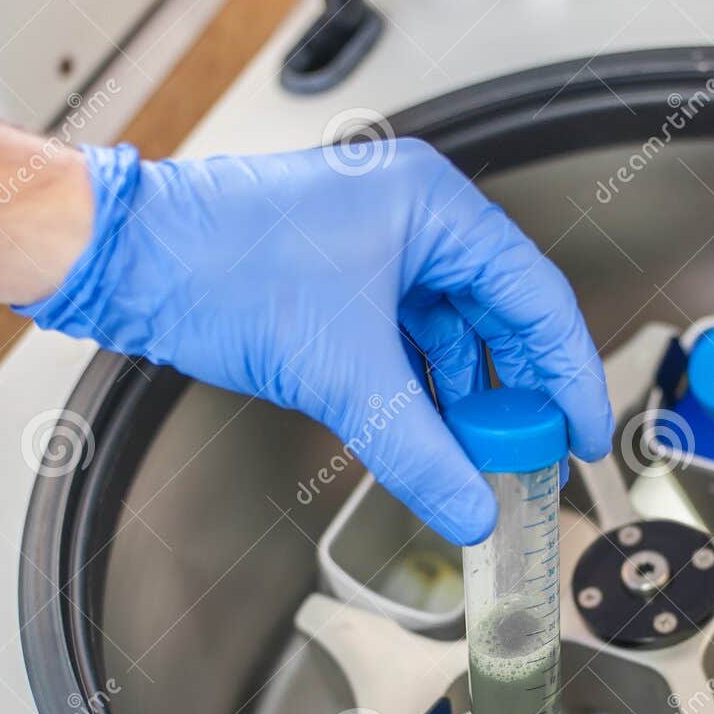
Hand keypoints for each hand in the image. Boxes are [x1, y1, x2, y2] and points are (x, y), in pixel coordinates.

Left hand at [16, 138, 613, 543]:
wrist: (127, 260)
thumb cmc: (215, 266)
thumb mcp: (343, 373)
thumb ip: (419, 449)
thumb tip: (469, 506)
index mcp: (434, 208)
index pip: (536, 298)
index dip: (570, 376)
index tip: (586, 434)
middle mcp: (413, 219)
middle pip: (499, 317)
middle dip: (516, 395)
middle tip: (538, 457)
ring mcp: (375, 247)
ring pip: (449, 334)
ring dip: (464, 400)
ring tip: (479, 459)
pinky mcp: (340, 281)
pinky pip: (405, 343)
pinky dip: (421, 391)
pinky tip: (429, 436)